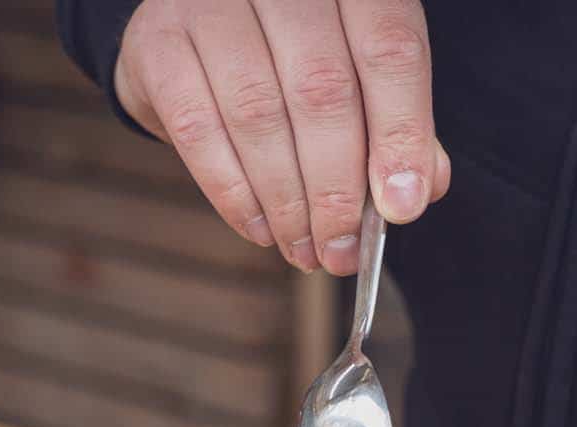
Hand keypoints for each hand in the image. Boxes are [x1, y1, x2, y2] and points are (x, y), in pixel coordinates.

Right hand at [113, 0, 450, 274]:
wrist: (200, 20)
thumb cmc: (295, 52)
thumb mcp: (359, 70)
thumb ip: (396, 121)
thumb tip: (417, 191)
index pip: (388, 48)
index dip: (400, 133)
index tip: (401, 209)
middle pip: (321, 89)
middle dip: (336, 188)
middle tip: (342, 251)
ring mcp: (211, 0)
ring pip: (259, 115)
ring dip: (286, 202)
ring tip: (304, 250)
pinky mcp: (158, 41)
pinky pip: (199, 130)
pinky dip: (234, 194)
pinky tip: (259, 228)